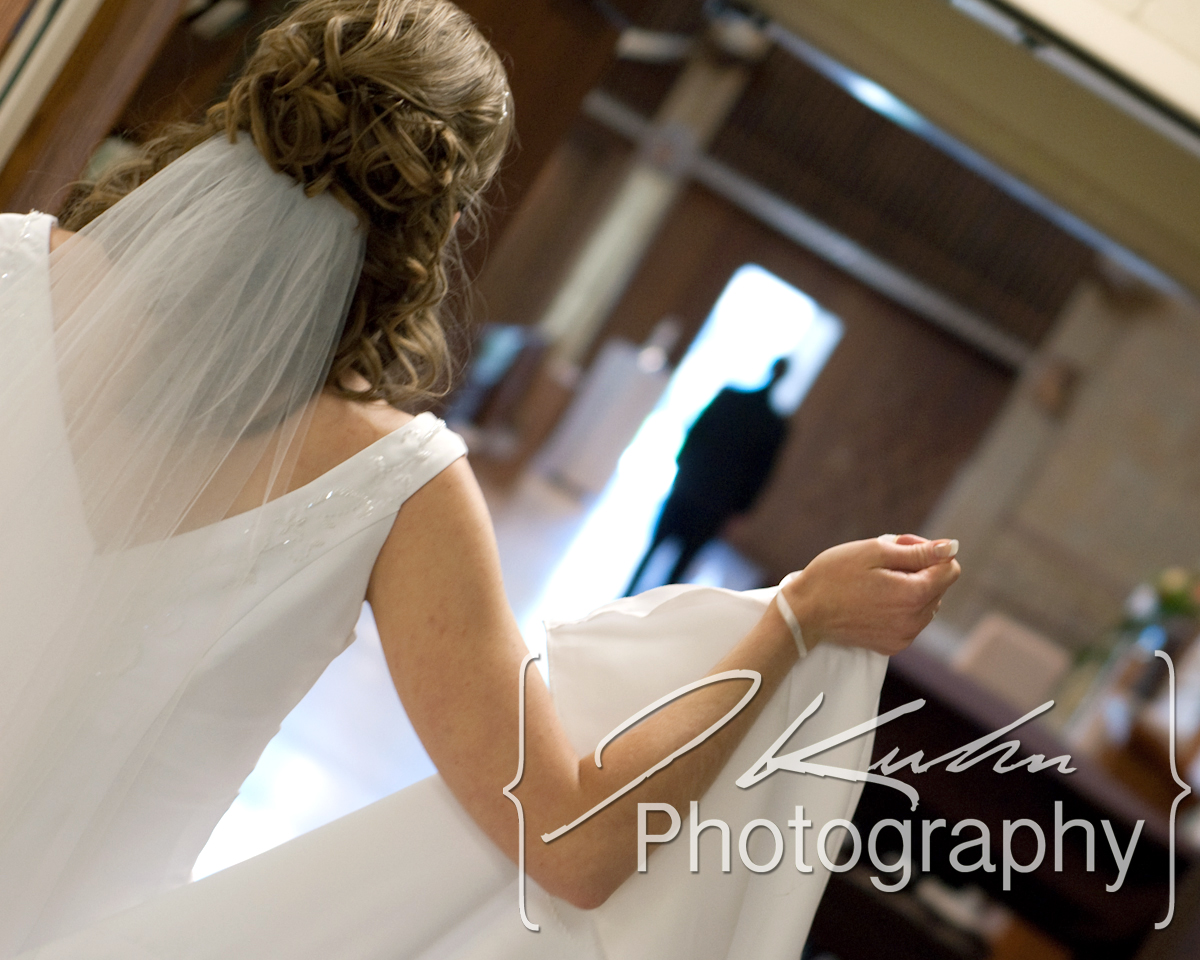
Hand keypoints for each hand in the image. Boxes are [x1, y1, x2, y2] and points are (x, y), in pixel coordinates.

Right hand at [780, 534, 959, 655]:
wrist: (804, 612)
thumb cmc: (833, 576)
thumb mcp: (874, 552)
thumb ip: (918, 551)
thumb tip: (951, 548)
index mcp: (914, 595)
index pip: (950, 569)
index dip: (929, 552)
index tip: (901, 548)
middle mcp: (915, 621)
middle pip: (938, 587)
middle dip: (919, 569)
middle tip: (883, 561)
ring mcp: (904, 637)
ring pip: (926, 605)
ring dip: (910, 589)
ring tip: (875, 581)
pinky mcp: (892, 646)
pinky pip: (910, 621)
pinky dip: (899, 607)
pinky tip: (872, 600)